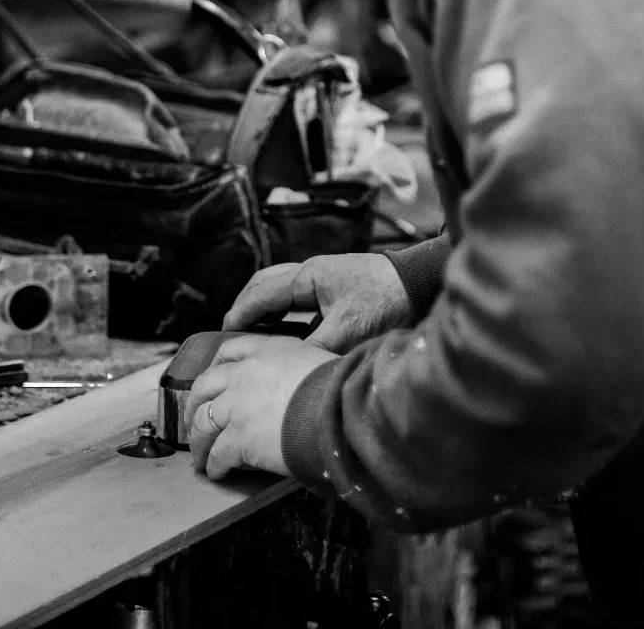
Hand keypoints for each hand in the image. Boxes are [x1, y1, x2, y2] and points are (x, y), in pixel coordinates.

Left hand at [187, 335, 333, 479]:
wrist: (339, 411)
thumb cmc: (339, 387)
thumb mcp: (316, 361)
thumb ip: (297, 369)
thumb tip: (300, 385)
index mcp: (266, 351)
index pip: (229, 351)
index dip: (215, 366)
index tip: (213, 380)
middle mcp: (244, 374)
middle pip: (204, 386)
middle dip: (195, 406)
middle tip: (195, 420)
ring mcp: (236, 406)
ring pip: (203, 423)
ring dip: (198, 441)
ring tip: (200, 455)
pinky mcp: (238, 438)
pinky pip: (217, 454)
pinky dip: (214, 465)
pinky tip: (217, 473)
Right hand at [224, 253, 412, 353]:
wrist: (420, 284)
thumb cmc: (387, 300)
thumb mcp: (348, 330)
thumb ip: (314, 349)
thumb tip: (288, 370)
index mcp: (307, 276)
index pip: (260, 294)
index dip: (239, 315)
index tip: (223, 336)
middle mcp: (310, 273)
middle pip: (263, 285)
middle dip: (244, 308)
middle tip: (230, 334)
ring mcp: (322, 279)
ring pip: (279, 290)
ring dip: (263, 309)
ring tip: (251, 336)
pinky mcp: (334, 289)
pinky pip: (297, 298)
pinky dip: (283, 313)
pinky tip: (285, 335)